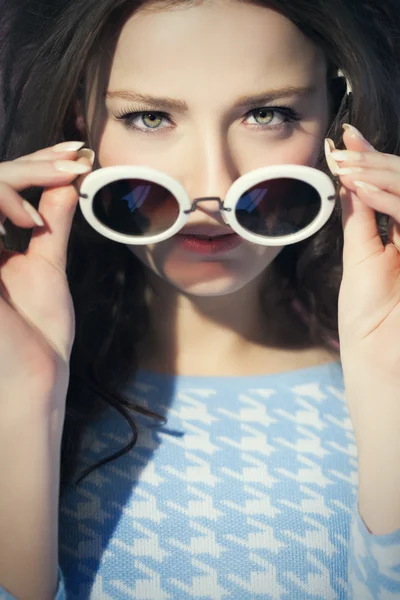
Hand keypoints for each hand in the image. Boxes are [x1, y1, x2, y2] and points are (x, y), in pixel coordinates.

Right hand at [0, 143, 93, 420]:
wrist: (33, 382)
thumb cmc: (39, 336)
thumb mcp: (47, 268)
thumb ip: (51, 226)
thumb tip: (66, 187)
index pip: (0, 190)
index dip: (33, 166)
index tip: (75, 155)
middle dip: (32, 165)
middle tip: (74, 160)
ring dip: (16, 180)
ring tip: (60, 183)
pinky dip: (0, 202)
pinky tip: (30, 219)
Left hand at [324, 127, 399, 373]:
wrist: (379, 359)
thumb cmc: (367, 316)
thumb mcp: (360, 257)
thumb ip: (360, 217)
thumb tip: (348, 180)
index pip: (392, 188)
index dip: (371, 161)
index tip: (345, 139)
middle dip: (375, 162)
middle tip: (343, 148)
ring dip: (379, 174)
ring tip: (346, 164)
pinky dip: (388, 198)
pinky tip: (361, 187)